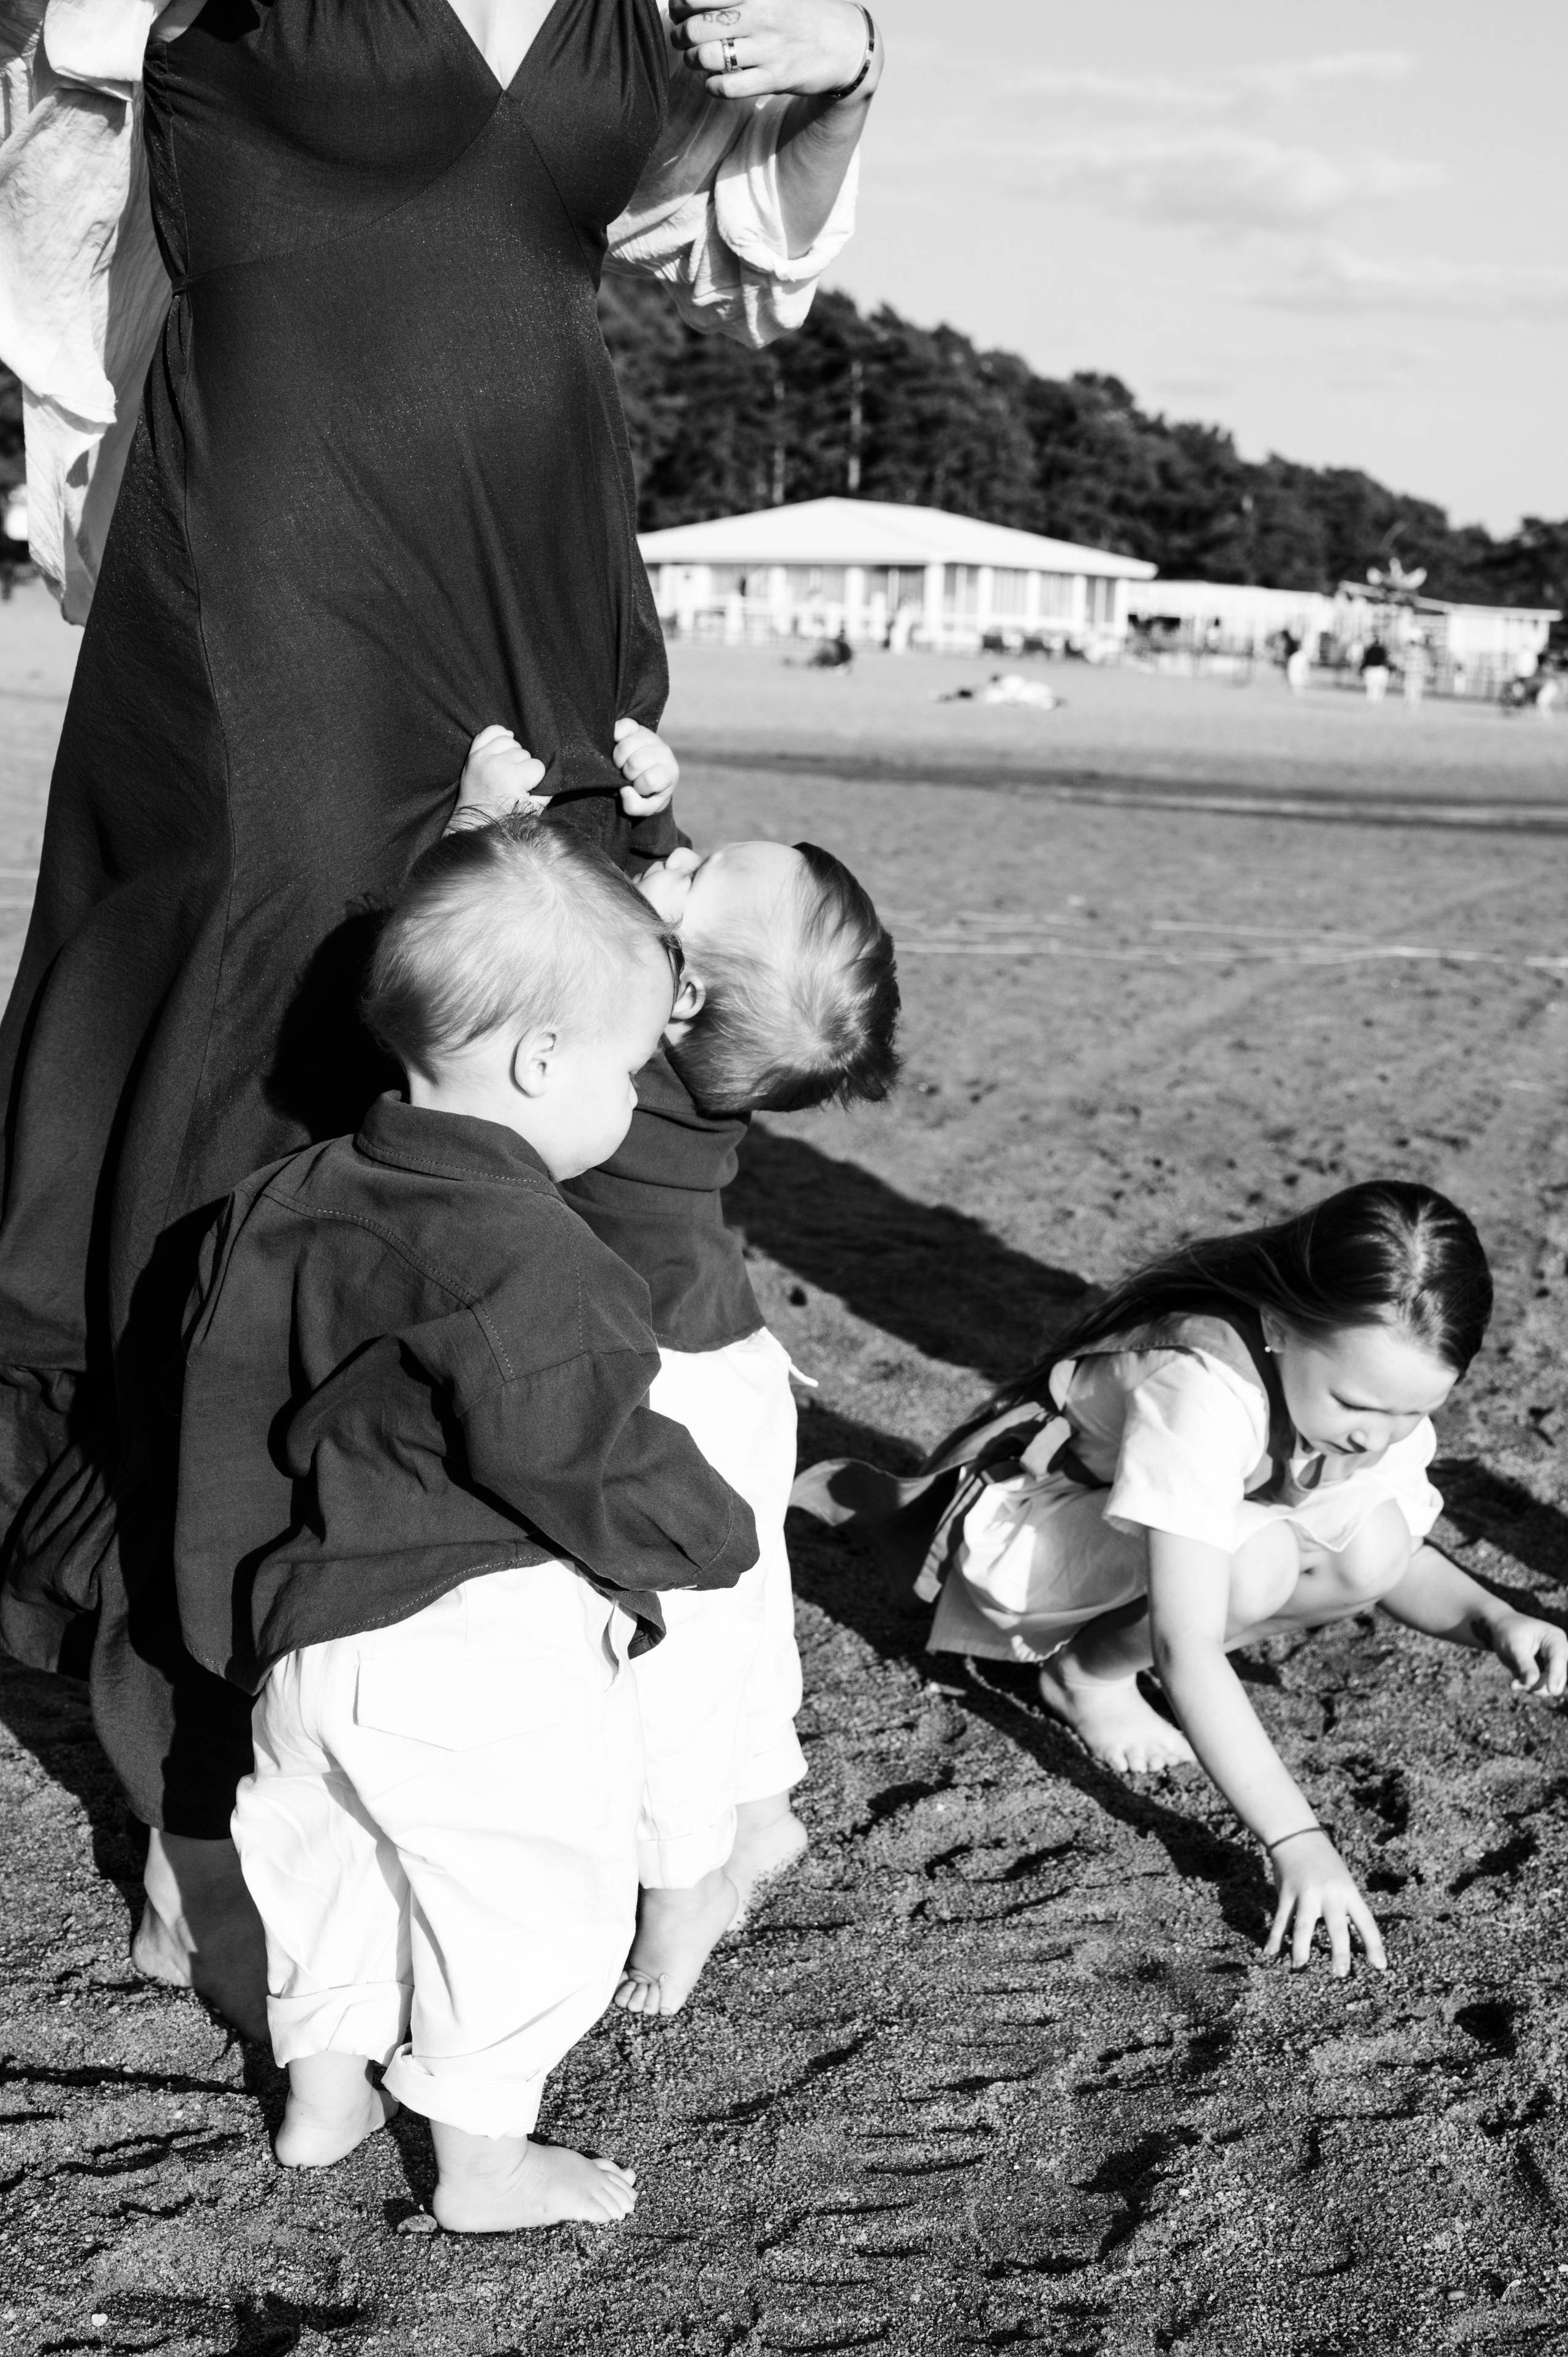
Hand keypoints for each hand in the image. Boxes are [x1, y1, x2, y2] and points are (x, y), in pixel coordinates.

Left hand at [448, 725, 547, 833]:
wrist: (475, 823)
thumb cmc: (505, 819)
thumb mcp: (532, 810)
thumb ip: (546, 792)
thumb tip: (553, 776)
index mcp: (514, 777)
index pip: (538, 766)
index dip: (535, 779)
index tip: (526, 789)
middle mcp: (498, 763)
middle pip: (524, 752)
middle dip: (523, 767)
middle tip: (515, 783)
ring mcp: (484, 757)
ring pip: (509, 740)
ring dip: (512, 752)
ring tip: (509, 767)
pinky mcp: (473, 755)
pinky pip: (489, 732)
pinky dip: (498, 733)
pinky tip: (504, 741)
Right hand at [613, 718, 678, 817]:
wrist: (647, 777)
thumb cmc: (648, 793)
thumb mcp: (646, 808)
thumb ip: (635, 807)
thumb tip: (624, 790)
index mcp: (669, 772)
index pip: (650, 779)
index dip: (639, 787)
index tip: (639, 788)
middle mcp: (664, 752)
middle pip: (635, 762)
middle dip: (627, 773)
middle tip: (628, 776)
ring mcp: (651, 737)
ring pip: (626, 746)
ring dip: (618, 759)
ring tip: (622, 764)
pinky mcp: (637, 727)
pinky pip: (624, 725)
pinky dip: (616, 735)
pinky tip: (617, 746)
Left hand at [668, 0, 876, 100]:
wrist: (847, 42)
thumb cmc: (803, 11)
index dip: (679, 4)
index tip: (679, 10)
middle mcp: (760, 15)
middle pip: (696, 27)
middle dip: (680, 36)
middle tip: (681, 39)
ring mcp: (767, 48)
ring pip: (708, 57)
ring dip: (694, 61)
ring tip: (697, 59)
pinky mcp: (775, 78)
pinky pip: (728, 87)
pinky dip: (712, 86)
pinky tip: (715, 81)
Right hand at [1263, 1830, 1386, 1978]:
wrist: (1297, 1836)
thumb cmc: (1325, 1863)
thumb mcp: (1343, 1881)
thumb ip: (1345, 1907)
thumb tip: (1349, 1940)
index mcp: (1348, 1891)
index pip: (1365, 1922)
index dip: (1373, 1945)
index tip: (1380, 1966)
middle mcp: (1329, 1894)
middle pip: (1336, 1926)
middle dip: (1339, 1952)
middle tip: (1341, 1974)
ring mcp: (1306, 1893)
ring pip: (1304, 1925)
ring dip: (1301, 1948)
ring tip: (1300, 1967)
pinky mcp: (1286, 1893)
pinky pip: (1281, 1919)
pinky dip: (1275, 1937)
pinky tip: (1271, 1953)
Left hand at [1488, 1608, 1567, 1696]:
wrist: (1502, 1629)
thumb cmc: (1508, 1632)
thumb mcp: (1514, 1646)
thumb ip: (1524, 1664)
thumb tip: (1532, 1682)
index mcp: (1555, 1638)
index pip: (1559, 1659)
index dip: (1556, 1676)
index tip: (1552, 1691)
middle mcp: (1560, 1651)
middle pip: (1558, 1676)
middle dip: (1537, 1685)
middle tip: (1514, 1685)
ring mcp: (1554, 1663)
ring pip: (1550, 1685)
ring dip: (1532, 1687)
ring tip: (1513, 1684)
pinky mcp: (1547, 1671)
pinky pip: (1542, 1686)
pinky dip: (1529, 1687)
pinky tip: (1516, 1682)